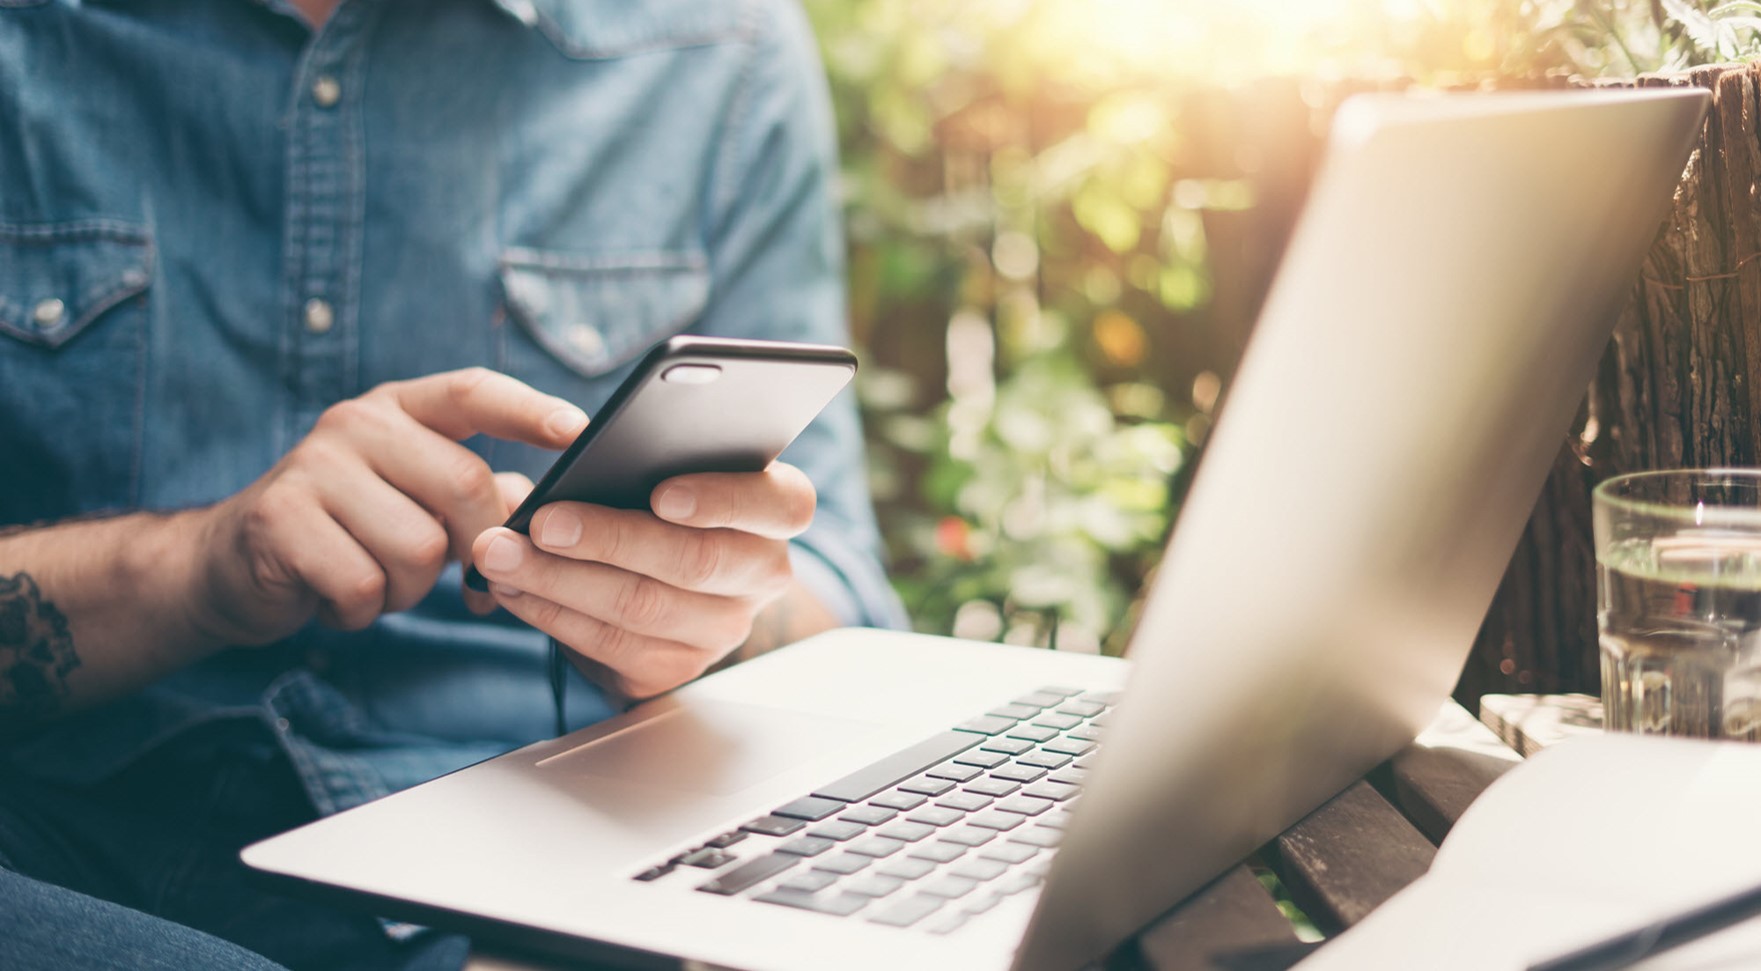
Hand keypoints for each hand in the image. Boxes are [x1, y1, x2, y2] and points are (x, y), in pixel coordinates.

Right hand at [190, 368, 585, 645]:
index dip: (529, 410)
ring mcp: (313, 465)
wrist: (232, 565)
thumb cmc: (350, 531)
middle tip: (462, 579)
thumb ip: (482, 497)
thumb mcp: (416, 502)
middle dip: (477, 547)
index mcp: (400, 409)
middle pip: (463, 485)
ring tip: (377, 579)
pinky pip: (363, 583)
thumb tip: (543, 509)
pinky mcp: (278, 518)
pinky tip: (337, 597)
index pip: (473, 393)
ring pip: (418, 547)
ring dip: (409, 588)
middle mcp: (357, 423)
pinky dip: (362, 609)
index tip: (579, 433)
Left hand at [468, 464, 815, 699]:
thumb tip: (581, 449)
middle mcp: (761, 574)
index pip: (782, 504)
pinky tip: (512, 587)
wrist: (662, 584)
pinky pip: (608, 645)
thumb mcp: (668, 470)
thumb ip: (648, 457)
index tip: (661, 494)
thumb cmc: (658, 505)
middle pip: (696, 561)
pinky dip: (550, 613)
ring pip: (641, 607)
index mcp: (774, 511)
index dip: (723, 500)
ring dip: (559, 579)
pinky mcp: (675, 668)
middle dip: (610, 539)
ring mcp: (722, 629)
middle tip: (544, 521)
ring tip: (501, 552)